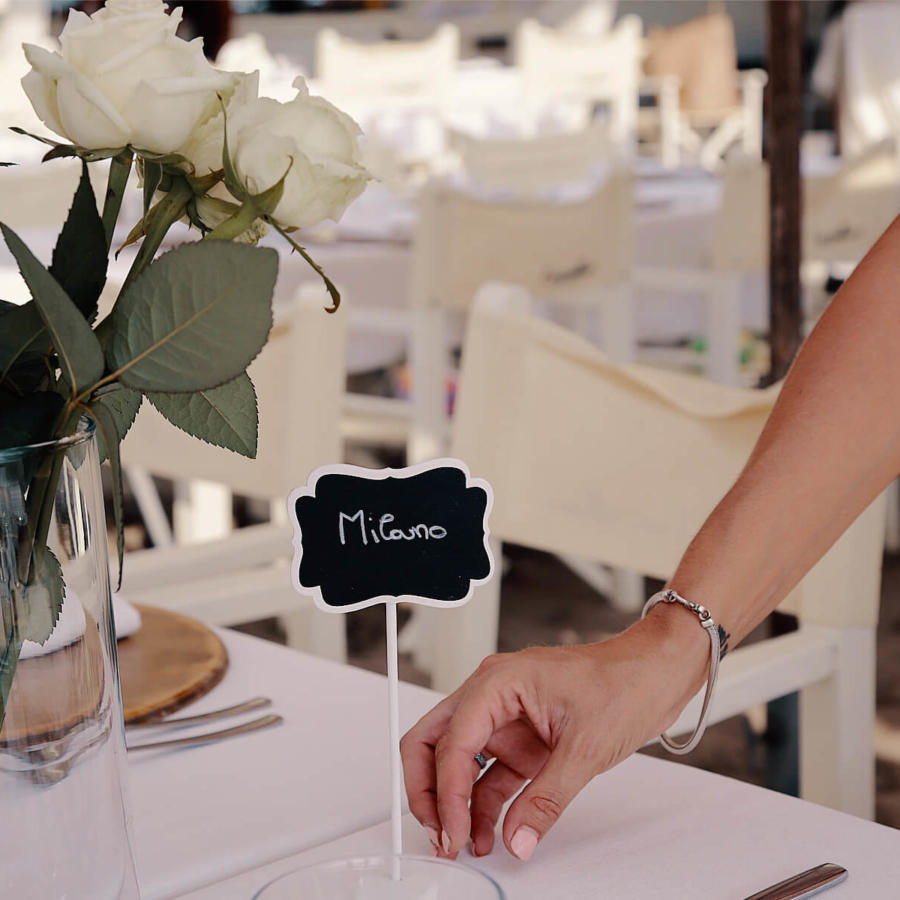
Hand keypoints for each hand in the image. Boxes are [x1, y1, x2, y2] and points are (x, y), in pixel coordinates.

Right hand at [400, 608, 707, 861]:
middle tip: (439, 831)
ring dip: (455, 801)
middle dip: (428, 790)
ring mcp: (505, 716)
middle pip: (433, 742)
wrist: (658, 673)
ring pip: (457, 760)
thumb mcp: (585, 746)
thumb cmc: (625, 681)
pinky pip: (490, 772)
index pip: (452, 742)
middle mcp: (493, 695)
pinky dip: (483, 801)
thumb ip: (547, 798)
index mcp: (498, 682)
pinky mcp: (522, 737)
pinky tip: (488, 830)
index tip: (453, 830)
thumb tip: (518, 837)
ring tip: (463, 841)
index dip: (446, 793)